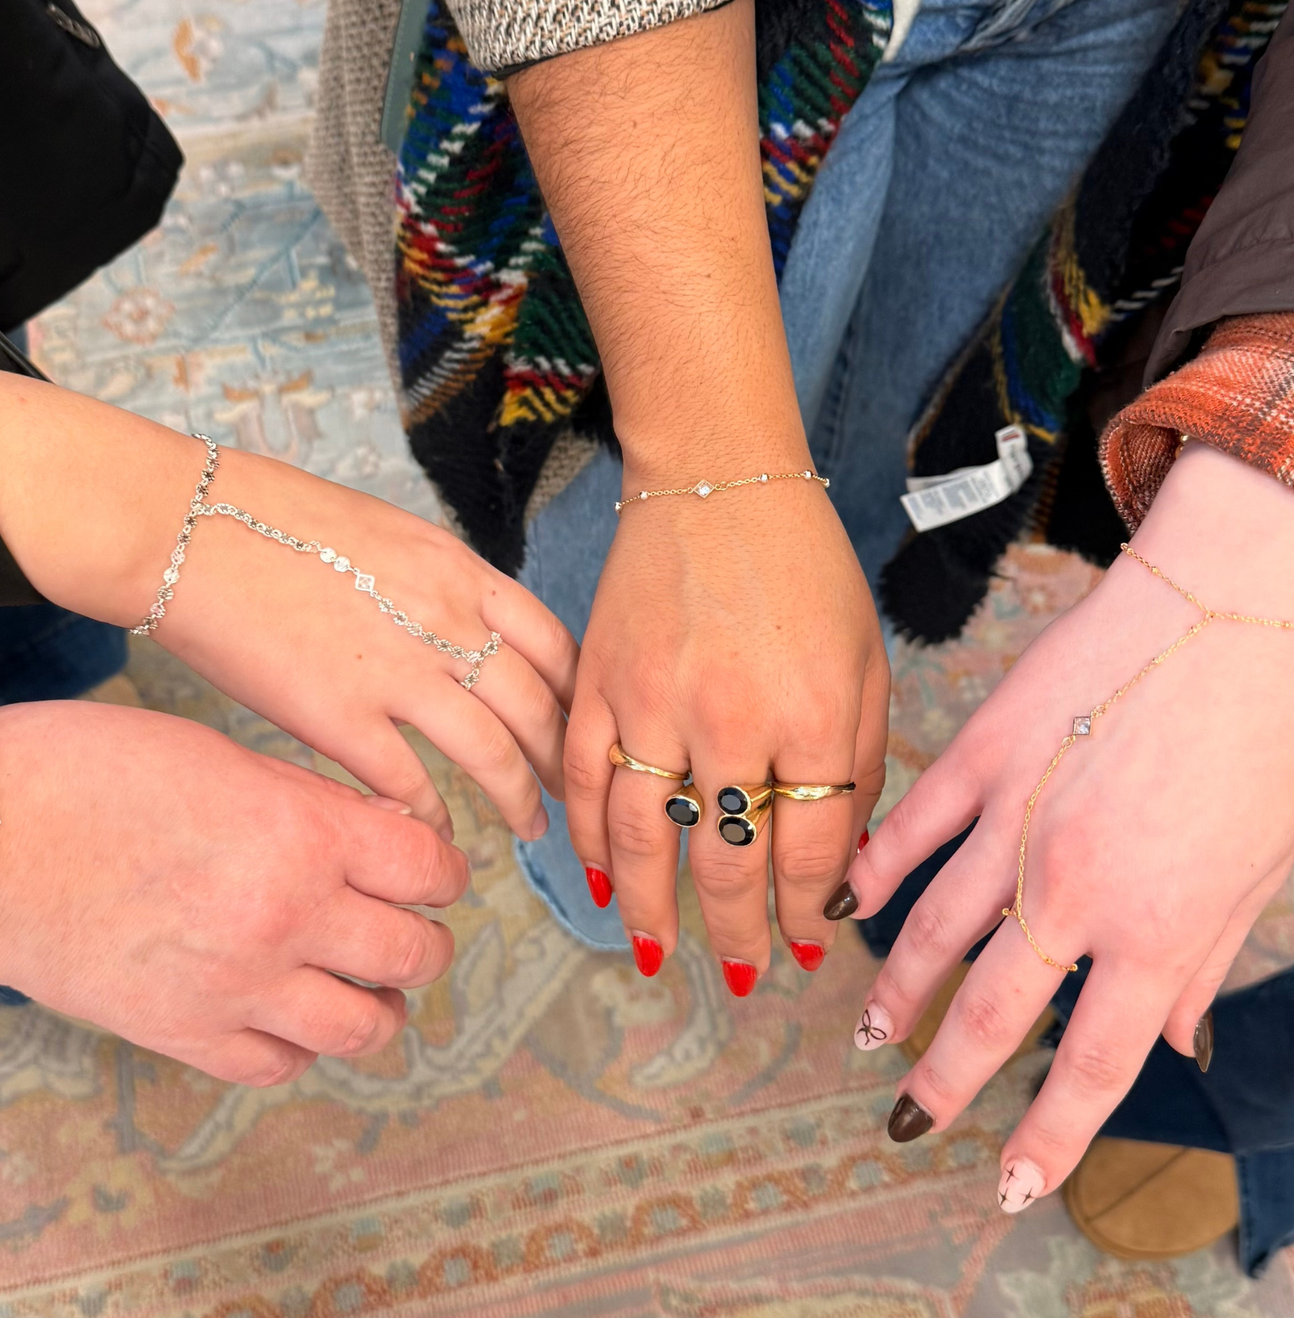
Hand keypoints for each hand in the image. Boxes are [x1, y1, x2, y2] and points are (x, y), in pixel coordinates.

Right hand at [0, 700, 470, 1084]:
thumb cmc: (101, 770)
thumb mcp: (235, 758)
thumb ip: (319, 806)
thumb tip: (385, 832)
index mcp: (307, 836)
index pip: (432, 870)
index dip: (445, 868)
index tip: (434, 869)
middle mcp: (288, 919)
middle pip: (417, 953)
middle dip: (426, 936)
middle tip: (408, 922)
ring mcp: (238, 988)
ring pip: (366, 1027)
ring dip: (383, 1002)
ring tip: (371, 981)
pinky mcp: (183, 1035)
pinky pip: (280, 1064)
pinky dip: (303, 1044)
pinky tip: (295, 1014)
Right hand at [153, 445, 577, 842]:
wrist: (188, 524)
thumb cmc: (273, 517)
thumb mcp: (387, 532)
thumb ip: (437, 583)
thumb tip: (465, 623)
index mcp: (458, 570)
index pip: (554, 644)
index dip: (579, 694)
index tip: (586, 724)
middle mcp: (444, 621)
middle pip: (538, 706)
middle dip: (565, 758)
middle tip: (575, 792)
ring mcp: (396, 672)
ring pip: (492, 753)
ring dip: (520, 798)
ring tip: (531, 829)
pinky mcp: (339, 716)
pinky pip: (410, 783)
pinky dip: (434, 817)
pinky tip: (441, 836)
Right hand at [565, 471, 887, 990]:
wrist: (718, 481)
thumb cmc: (807, 570)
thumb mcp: (866, 661)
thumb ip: (862, 765)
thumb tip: (843, 864)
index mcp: (816, 716)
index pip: (811, 851)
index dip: (808, 911)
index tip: (805, 944)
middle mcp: (733, 720)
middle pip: (731, 863)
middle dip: (738, 932)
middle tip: (740, 972)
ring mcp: (654, 702)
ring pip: (646, 840)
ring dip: (649, 910)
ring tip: (656, 955)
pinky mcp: (598, 682)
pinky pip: (586, 782)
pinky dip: (588, 839)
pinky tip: (598, 878)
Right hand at [841, 444, 1293, 1206]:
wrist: (1236, 606)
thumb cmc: (1269, 731)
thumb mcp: (1260, 868)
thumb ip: (1203, 961)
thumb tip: (1170, 1039)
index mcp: (1154, 927)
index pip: (1087, 1064)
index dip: (1044, 1137)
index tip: (1004, 1180)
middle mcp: (1072, 888)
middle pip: (988, 1009)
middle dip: (944, 1076)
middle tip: (908, 1116)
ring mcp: (1015, 816)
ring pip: (932, 925)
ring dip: (896, 985)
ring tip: (872, 1024)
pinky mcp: (980, 748)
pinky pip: (911, 824)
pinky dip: (876, 866)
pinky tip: (849, 898)